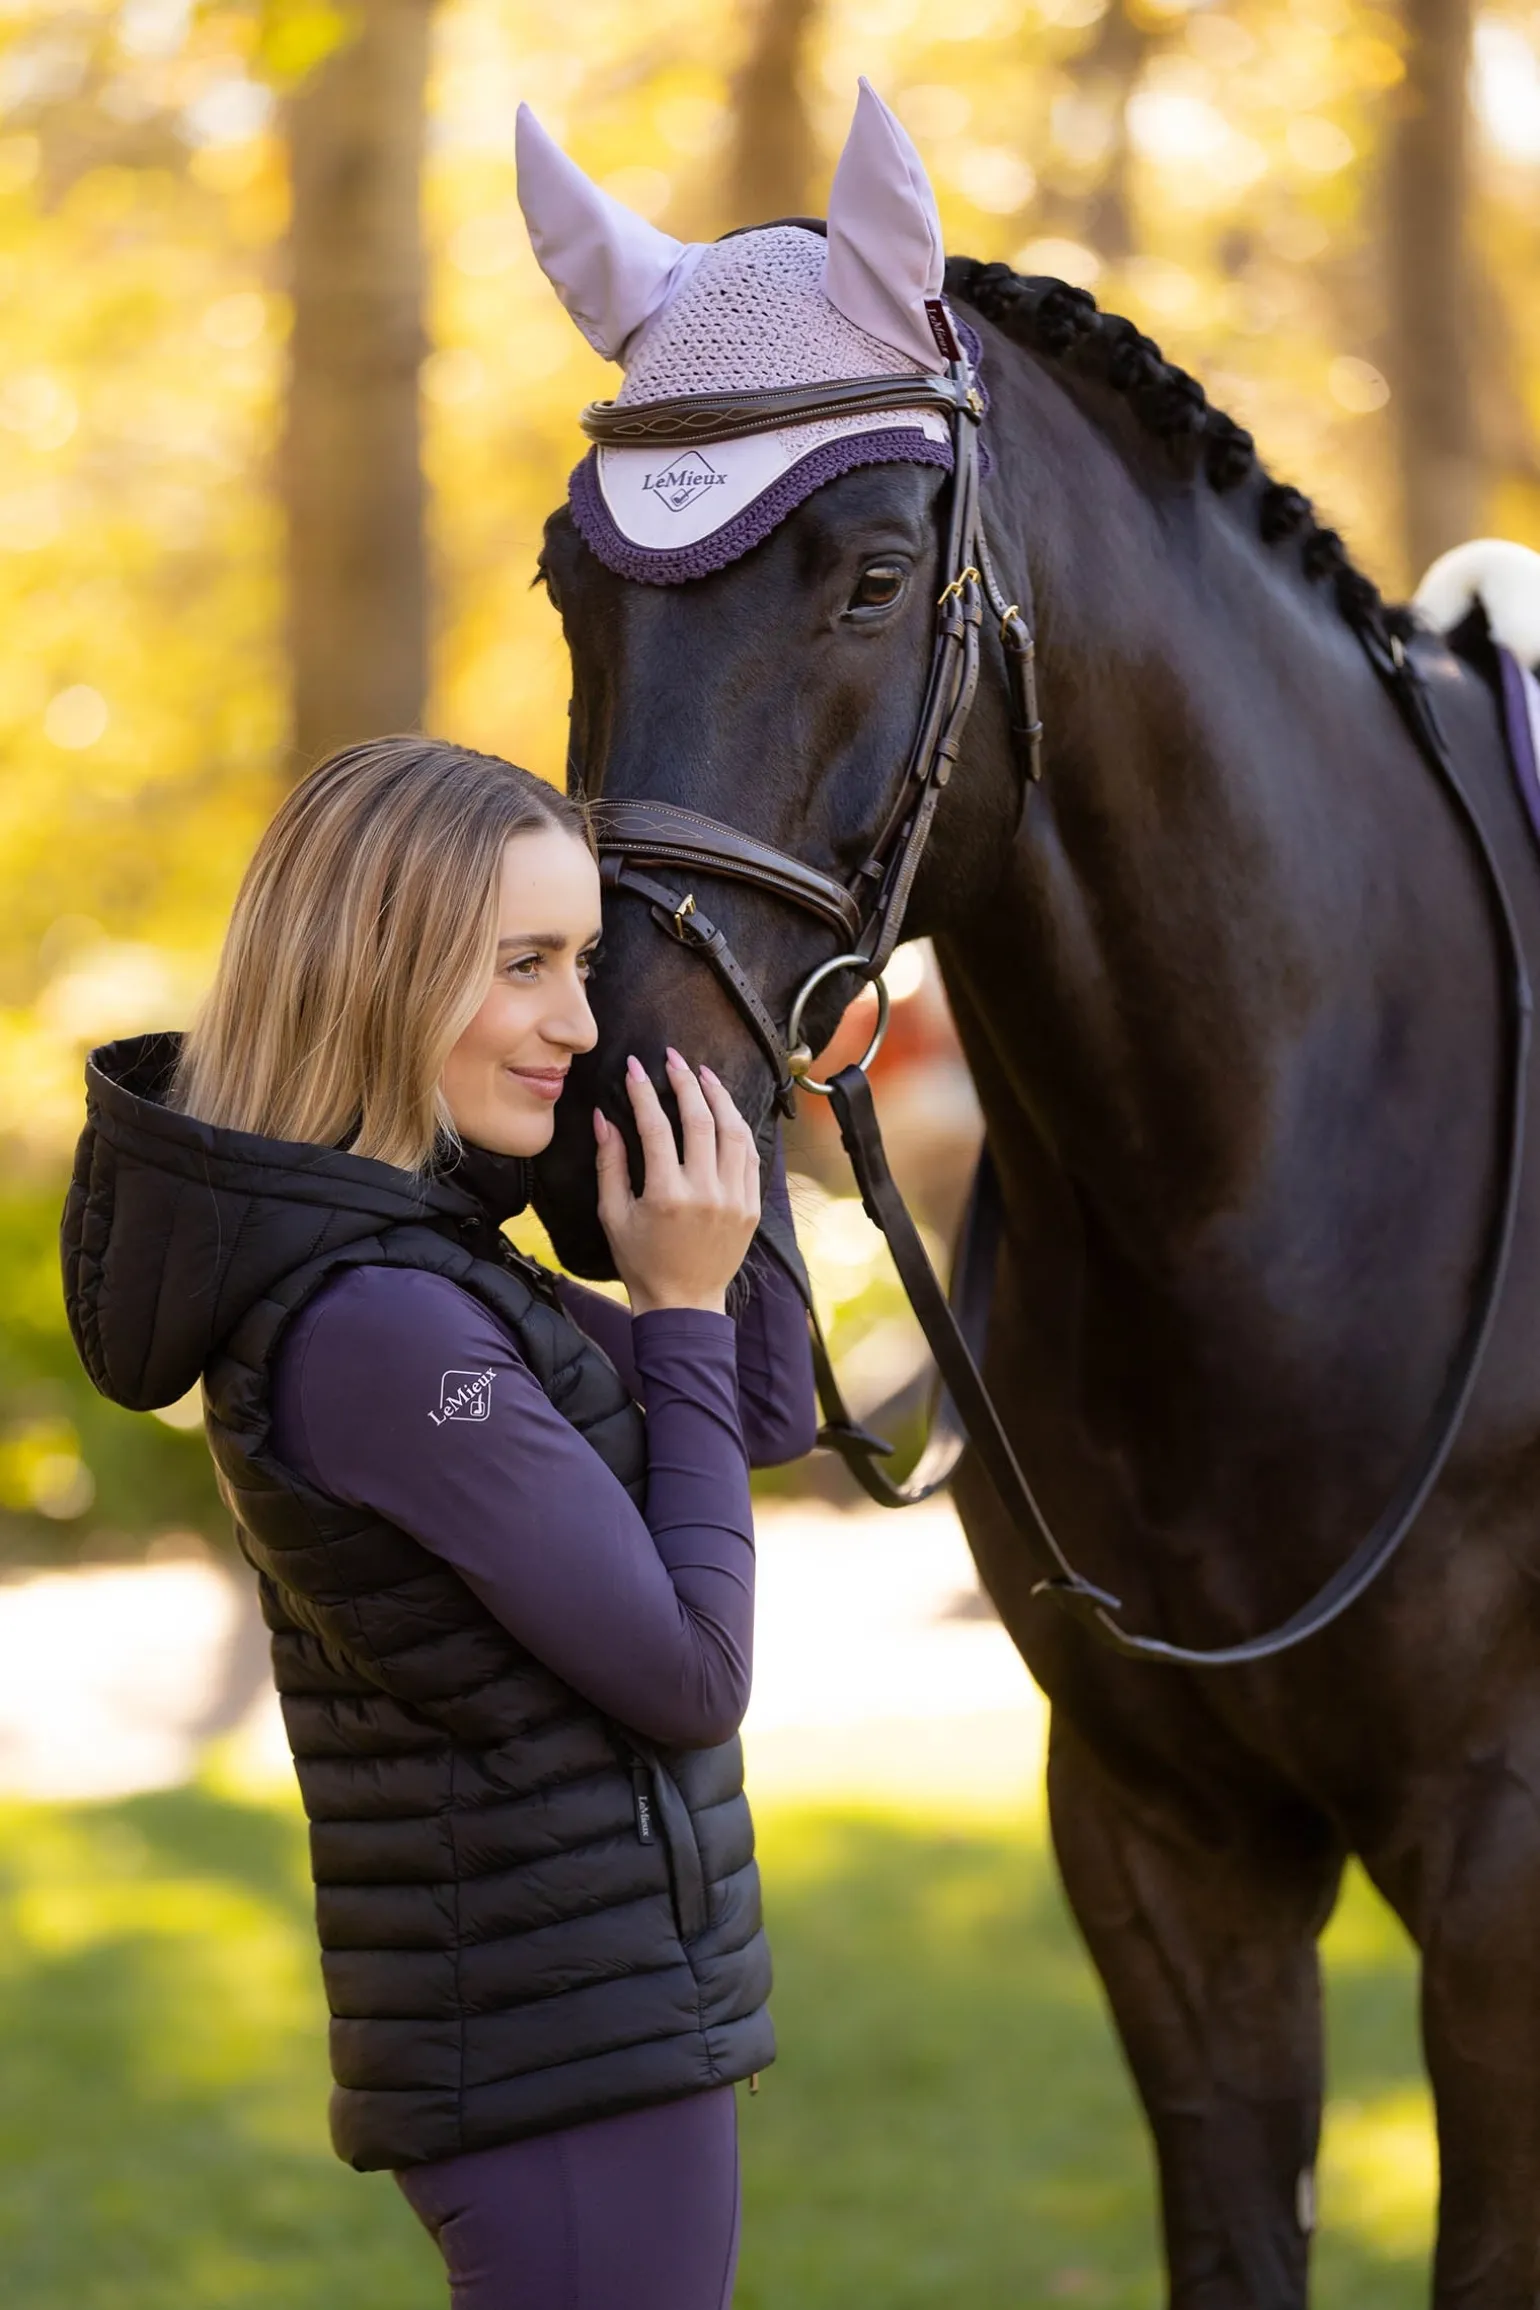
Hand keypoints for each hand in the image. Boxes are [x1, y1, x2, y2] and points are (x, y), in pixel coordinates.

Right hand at [593, 1050, 760, 1315]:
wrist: (683, 1302)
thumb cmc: (641, 1261)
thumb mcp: (613, 1215)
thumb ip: (609, 1164)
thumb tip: (603, 1118)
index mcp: (666, 1196)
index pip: (656, 1127)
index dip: (644, 1092)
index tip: (636, 1067)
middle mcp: (705, 1194)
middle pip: (700, 1121)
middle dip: (685, 1082)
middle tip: (674, 1059)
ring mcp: (734, 1200)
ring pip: (734, 1133)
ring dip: (719, 1097)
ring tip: (704, 1074)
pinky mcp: (751, 1207)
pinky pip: (750, 1157)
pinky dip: (738, 1128)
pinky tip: (725, 1111)